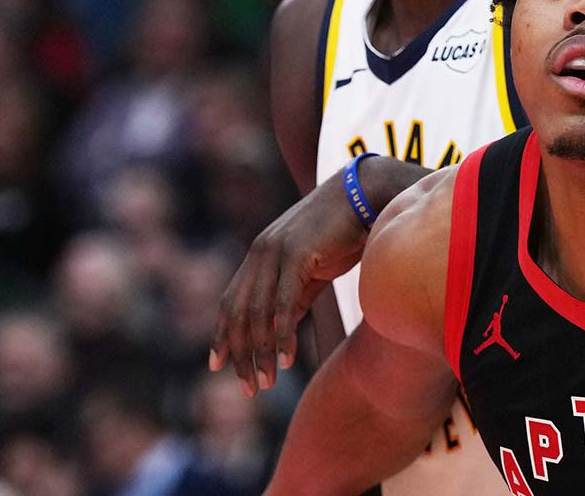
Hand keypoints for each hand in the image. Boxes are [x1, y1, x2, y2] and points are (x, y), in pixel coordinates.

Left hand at [210, 173, 368, 395]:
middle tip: (249, 388)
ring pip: (259, 313)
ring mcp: (277, 251)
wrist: (367, 196)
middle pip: (240, 313)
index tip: (217, 365)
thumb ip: (295, 295)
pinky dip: (282, 335)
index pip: (232, 301)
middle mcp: (261, 252)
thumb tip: (282, 328)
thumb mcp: (314, 268)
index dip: (222, 334)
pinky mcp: (298, 255)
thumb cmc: (344, 231)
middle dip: (240, 354)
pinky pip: (284, 304)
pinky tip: (286, 359)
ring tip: (266, 382)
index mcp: (261, 253)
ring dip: (260, 353)